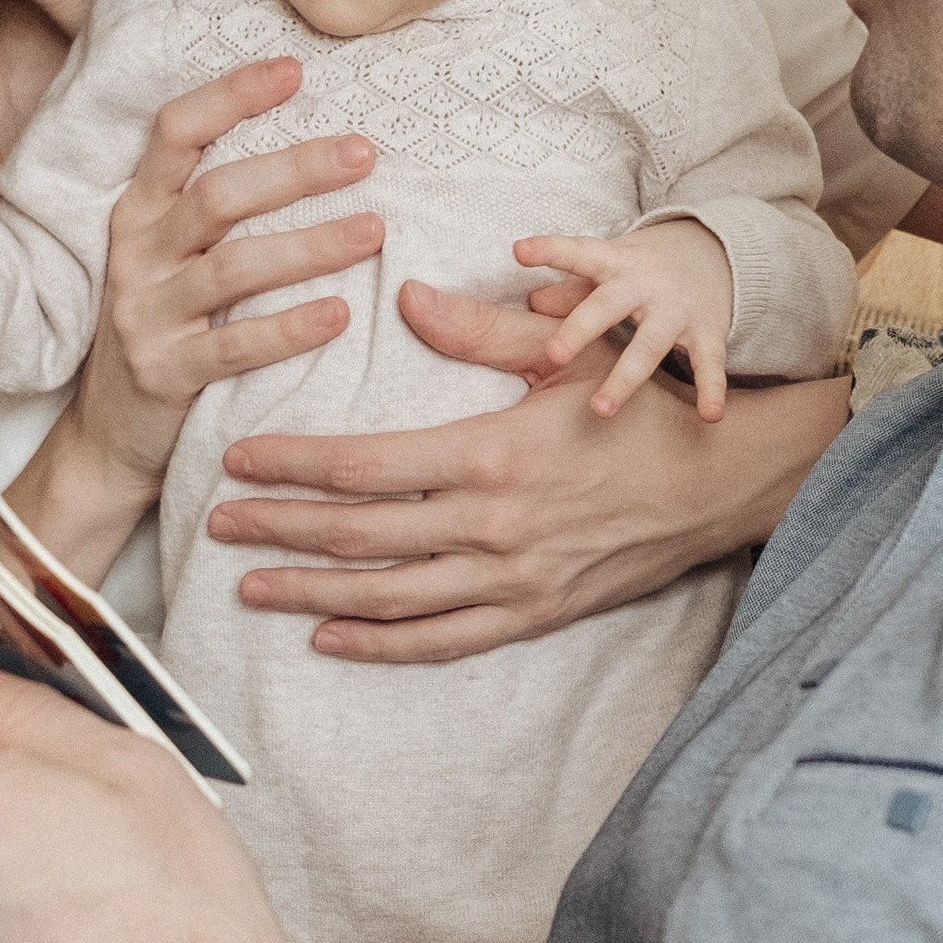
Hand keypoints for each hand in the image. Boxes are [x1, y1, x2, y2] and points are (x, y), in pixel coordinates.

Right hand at [64, 55, 386, 490]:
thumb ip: (215, 209)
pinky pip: (235, 347)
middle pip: (218, 195)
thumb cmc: (165, 328)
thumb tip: (314, 147)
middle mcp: (136, 253)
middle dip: (295, 169)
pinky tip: (340, 315)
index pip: (176, 131)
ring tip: (374, 232)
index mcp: (138, 211)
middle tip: (364, 154)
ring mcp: (145, 314)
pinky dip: (289, 329)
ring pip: (233, 267)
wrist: (109, 436)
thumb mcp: (170, 258)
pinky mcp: (165, 374)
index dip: (231, 95)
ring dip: (309, 246)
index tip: (296, 71)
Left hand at [207, 280, 850, 662]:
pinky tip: (330, 635)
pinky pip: (441, 639)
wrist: (723, 484)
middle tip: (219, 526)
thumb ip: (480, 332)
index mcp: (492, 455)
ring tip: (252, 587)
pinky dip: (380, 642)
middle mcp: (493, 527)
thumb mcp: (566, 356)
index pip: (364, 467)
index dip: (293, 466)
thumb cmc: (641, 410)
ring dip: (312, 594)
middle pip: (360, 537)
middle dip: (281, 531)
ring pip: (389, 597)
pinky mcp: (533, 614)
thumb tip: (406, 300)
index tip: (240, 460)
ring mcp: (512, 580)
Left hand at [514, 214, 735, 419]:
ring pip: (648, 345)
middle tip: (553, 354)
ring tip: (600, 409)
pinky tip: (709, 416)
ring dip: (624, 378)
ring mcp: (676, 310)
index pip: (578, 254)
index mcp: (614, 263)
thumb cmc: (643, 268)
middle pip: (607, 306)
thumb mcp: (609, 268)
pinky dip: (710, 389)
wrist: (719, 252)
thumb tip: (533, 302)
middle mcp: (644, 285)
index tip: (519, 251)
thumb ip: (572, 289)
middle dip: (580, 329)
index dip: (550, 251)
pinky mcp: (707, 331)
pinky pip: (708, 363)